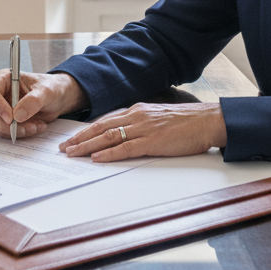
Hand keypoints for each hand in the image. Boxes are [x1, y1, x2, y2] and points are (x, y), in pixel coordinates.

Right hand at [0, 70, 85, 138]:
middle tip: (24, 128)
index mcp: (4, 79)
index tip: (10, 118)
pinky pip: (4, 132)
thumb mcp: (46, 91)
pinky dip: (19, 134)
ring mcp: (1, 108)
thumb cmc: (51, 88)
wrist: (59, 99)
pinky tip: (35, 127)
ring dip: (14, 130)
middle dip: (3, 124)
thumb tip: (16, 116)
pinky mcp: (6, 121)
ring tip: (35, 126)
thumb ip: (33, 101)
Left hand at [59, 102, 227, 161]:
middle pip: (101, 127)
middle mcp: (137, 116)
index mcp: (138, 110)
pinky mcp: (152, 141)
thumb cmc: (187, 122)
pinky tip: (97, 159)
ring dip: (88, 147)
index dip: (86, 130)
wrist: (207, 120)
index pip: (105, 120)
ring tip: (72, 154)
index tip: (72, 138)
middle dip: (80, 139)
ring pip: (108, 137)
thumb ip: (142, 124)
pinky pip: (126, 148)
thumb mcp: (159, 118)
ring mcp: (144, 128)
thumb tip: (126, 135)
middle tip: (63, 148)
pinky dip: (109, 154)